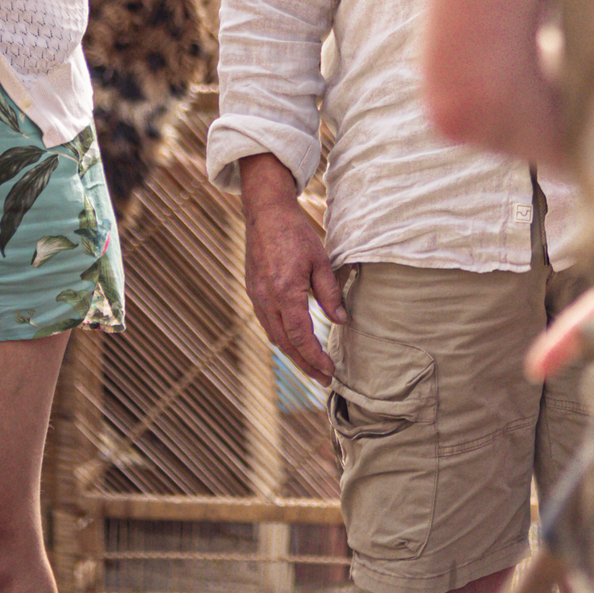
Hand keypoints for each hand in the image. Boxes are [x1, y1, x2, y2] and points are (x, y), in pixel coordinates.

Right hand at [239, 155, 341, 384]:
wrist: (265, 213)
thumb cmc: (295, 233)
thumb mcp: (320, 261)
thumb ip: (330, 293)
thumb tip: (341, 322)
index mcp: (285, 293)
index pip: (300, 338)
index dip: (315, 358)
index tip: (329, 372)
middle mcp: (266, 300)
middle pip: (285, 345)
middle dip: (305, 365)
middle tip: (324, 379)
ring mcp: (256, 298)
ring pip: (274, 337)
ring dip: (293, 354)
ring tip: (312, 365)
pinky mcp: (253, 293)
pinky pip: (267, 324)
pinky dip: (282, 338)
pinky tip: (295, 341)